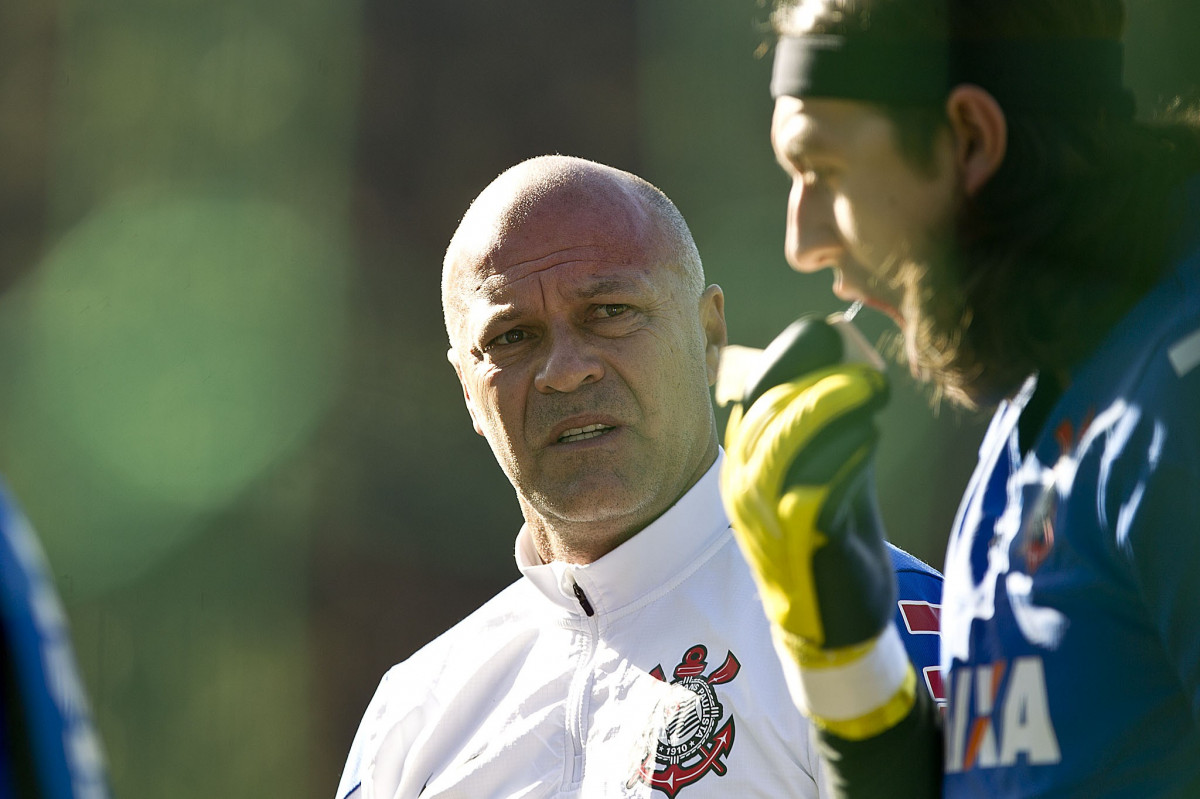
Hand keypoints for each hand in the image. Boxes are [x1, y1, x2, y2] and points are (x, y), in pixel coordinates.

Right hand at [722, 356, 891, 653]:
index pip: (759, 395)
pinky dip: (844, 458)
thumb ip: (825, 425)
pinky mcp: (798, 545)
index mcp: (746, 463)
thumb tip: (848, 354)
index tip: (841, 341)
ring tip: (872, 388)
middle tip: (869, 369)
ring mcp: (766, 517)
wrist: (829, 626)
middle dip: (821, 380)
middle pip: (772, 412)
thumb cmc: (830, 541)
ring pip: (784, 443)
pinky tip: (870, 438)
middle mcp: (745, 486)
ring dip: (830, 408)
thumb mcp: (819, 474)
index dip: (798, 363)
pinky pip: (813, 490)